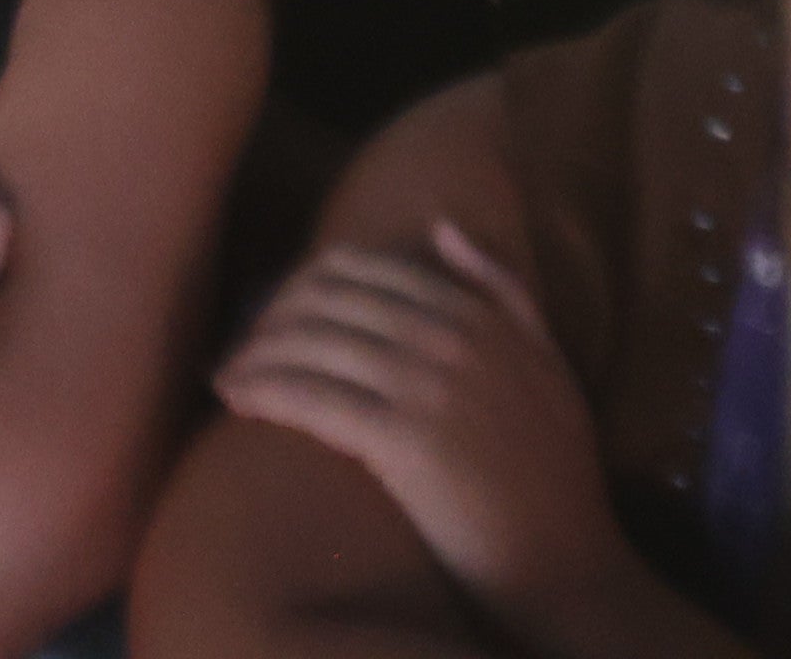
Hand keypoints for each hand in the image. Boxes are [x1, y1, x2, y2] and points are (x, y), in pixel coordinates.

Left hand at [215, 221, 644, 640]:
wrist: (565, 563)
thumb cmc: (554, 474)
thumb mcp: (549, 365)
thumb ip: (505, 293)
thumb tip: (443, 228)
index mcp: (481, 315)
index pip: (364, 268)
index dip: (304, 283)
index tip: (273, 310)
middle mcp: (453, 338)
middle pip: (328, 299)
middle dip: (270, 316)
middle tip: (238, 343)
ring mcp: (429, 386)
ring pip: (312, 343)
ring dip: (255, 354)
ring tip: (225, 375)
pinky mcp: (406, 441)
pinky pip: (313, 398)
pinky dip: (264, 391)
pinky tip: (237, 400)